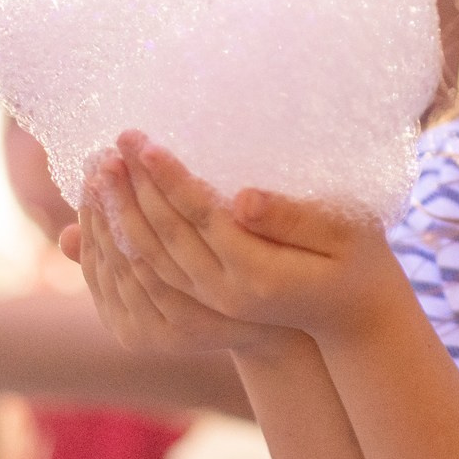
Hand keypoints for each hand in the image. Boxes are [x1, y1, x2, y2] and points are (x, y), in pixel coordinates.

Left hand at [100, 133, 406, 343]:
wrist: (352, 317)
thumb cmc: (357, 260)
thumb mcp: (343, 232)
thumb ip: (293, 215)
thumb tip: (241, 199)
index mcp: (258, 274)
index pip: (200, 216)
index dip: (169, 178)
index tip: (143, 142)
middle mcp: (225, 292)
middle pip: (163, 237)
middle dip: (132, 188)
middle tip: (111, 142)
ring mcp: (208, 302)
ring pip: (146, 258)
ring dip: (119, 213)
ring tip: (100, 169)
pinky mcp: (199, 304)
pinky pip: (147, 275)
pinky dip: (121, 243)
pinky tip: (107, 211)